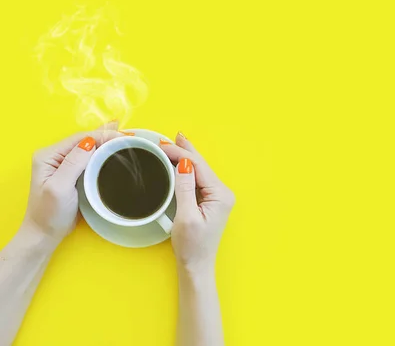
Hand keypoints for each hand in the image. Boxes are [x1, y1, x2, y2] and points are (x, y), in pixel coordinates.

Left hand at [23, 122, 120, 245]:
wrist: (45, 234)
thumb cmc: (50, 214)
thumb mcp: (60, 187)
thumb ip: (73, 163)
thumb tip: (90, 142)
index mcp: (49, 156)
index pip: (80, 139)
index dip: (102, 136)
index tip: (124, 138)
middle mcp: (55, 156)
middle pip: (85, 141)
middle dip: (107, 137)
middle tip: (129, 138)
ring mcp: (63, 165)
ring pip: (88, 149)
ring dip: (106, 145)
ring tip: (125, 141)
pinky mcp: (72, 174)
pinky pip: (89, 159)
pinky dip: (102, 154)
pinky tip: (113, 152)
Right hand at [160, 132, 234, 269]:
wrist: (196, 266)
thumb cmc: (191, 246)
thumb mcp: (185, 217)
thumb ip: (184, 188)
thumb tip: (184, 164)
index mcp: (220, 195)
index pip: (198, 166)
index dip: (181, 153)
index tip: (163, 145)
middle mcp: (222, 193)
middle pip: (201, 165)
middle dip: (185, 151)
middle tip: (171, 137)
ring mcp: (216, 197)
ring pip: (199, 171)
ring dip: (185, 159)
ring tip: (174, 144)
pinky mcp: (209, 202)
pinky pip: (197, 180)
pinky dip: (187, 170)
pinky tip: (180, 162)